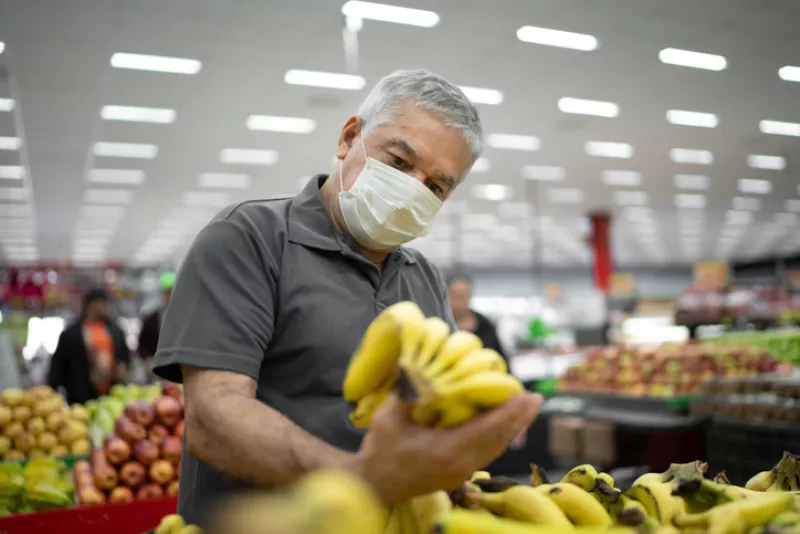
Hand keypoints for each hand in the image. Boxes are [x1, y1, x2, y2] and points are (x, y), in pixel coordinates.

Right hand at [351, 391, 542, 503]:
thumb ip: (409, 393)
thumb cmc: (380, 450)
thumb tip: (423, 367)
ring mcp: (461, 472)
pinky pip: (486, 451)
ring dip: (511, 427)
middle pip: (498, 440)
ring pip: (495, 447)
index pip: (486, 429)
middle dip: (518, 418)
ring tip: (526, 407)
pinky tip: (504, 422)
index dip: (508, 412)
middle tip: (535, 397)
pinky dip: (498, 435)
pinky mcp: (459, 473)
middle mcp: (460, 465)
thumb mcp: (389, 417)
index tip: (526, 396)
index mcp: (447, 452)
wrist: (373, 485)